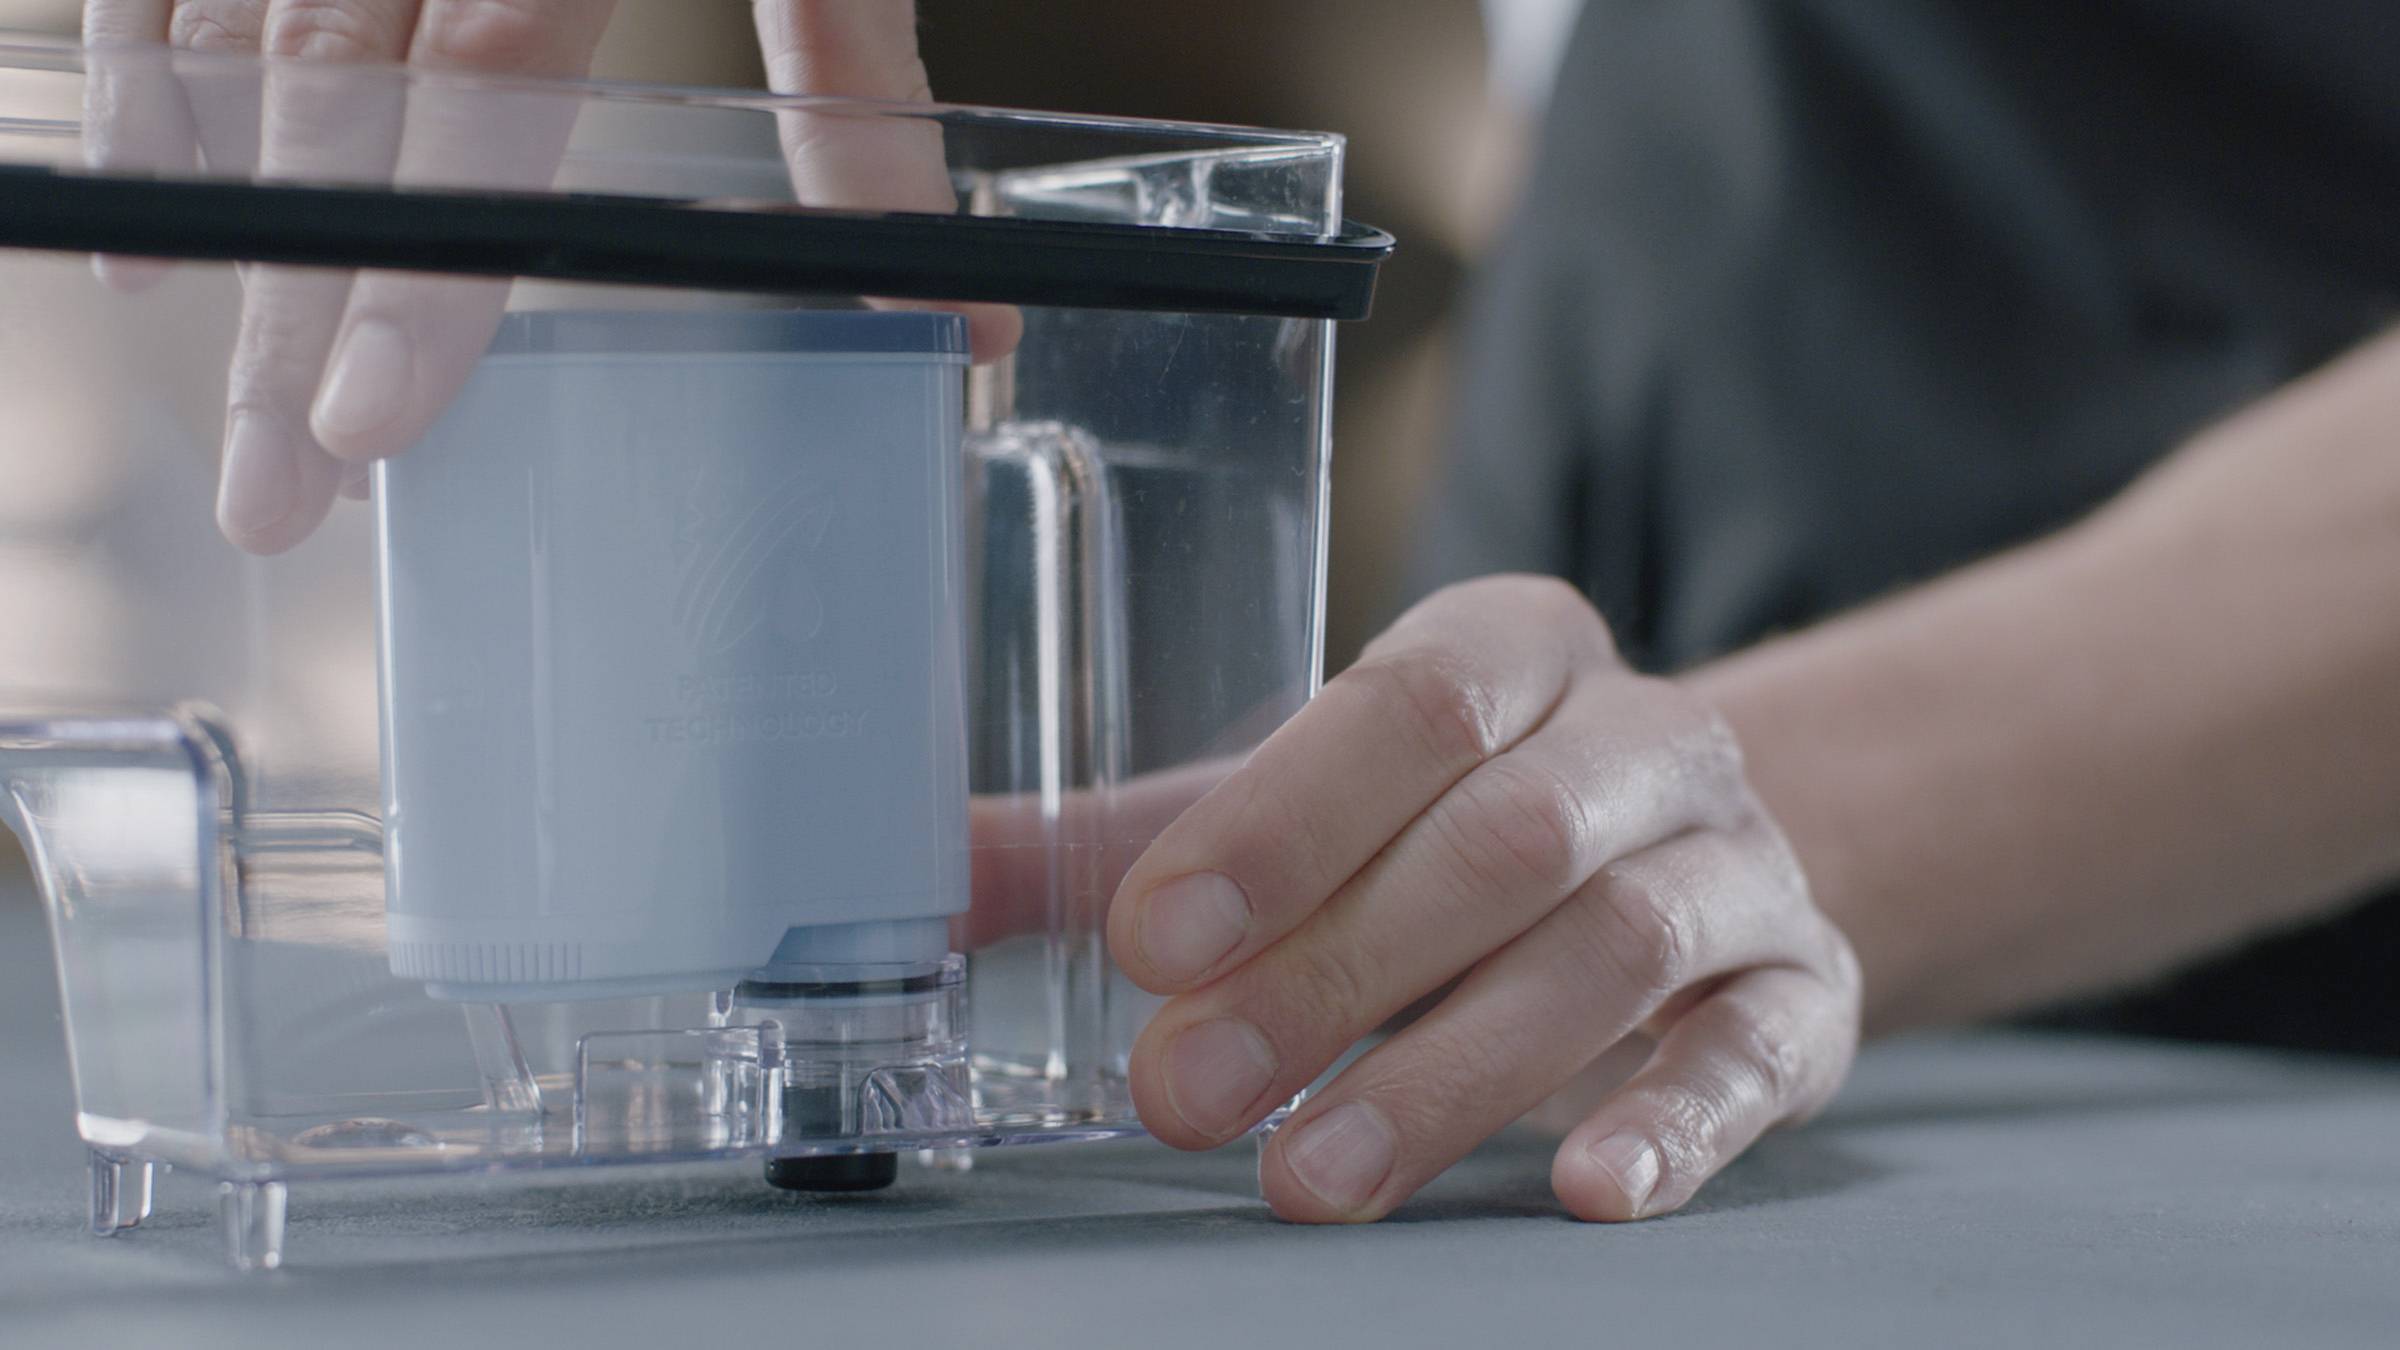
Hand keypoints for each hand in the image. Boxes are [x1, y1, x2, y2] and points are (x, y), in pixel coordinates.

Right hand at [82, 0, 1013, 554]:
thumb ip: (852, 88)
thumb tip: (951, 313)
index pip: (475, 83)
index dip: (417, 268)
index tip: (374, 430)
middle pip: (321, 93)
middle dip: (293, 305)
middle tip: (280, 499)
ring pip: (219, 30)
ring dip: (213, 212)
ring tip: (223, 381)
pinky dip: (145, 78)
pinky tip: (155, 209)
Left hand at [1106, 575, 1861, 1221]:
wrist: (1688, 854)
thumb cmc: (1452, 826)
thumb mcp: (1300, 806)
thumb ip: (1130, 838)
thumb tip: (925, 877)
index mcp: (1514, 648)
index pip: (1411, 703)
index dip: (1284, 820)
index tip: (1154, 937)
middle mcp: (1642, 737)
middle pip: (1503, 838)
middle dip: (1336, 972)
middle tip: (1186, 1093)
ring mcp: (1738, 861)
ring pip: (1618, 948)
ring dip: (1460, 1070)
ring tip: (1318, 1176)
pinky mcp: (1803, 989)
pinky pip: (1755, 1051)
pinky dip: (1674, 1122)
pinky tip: (1582, 1192)